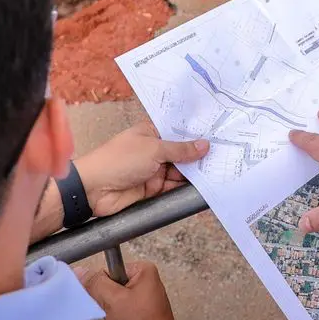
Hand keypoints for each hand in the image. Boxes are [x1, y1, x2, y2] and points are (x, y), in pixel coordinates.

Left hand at [75, 123, 208, 217]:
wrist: (94, 190)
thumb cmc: (119, 160)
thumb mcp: (154, 149)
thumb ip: (181, 149)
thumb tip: (204, 145)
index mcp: (150, 132)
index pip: (177, 130)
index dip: (195, 132)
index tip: (217, 132)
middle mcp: (153, 150)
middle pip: (181, 151)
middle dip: (198, 153)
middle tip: (225, 151)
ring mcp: (153, 169)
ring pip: (180, 170)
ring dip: (195, 171)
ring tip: (219, 167)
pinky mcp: (153, 188)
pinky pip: (173, 186)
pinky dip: (186, 186)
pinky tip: (204, 183)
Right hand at [75, 257, 191, 319]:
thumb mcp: (114, 301)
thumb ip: (96, 283)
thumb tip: (79, 271)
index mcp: (144, 271)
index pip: (107, 271)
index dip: (100, 287)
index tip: (102, 303)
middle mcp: (146, 282)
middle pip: (110, 286)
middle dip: (104, 301)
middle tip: (110, 315)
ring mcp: (144, 300)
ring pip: (112, 301)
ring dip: (108, 312)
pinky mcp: (141, 315)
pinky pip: (119, 313)